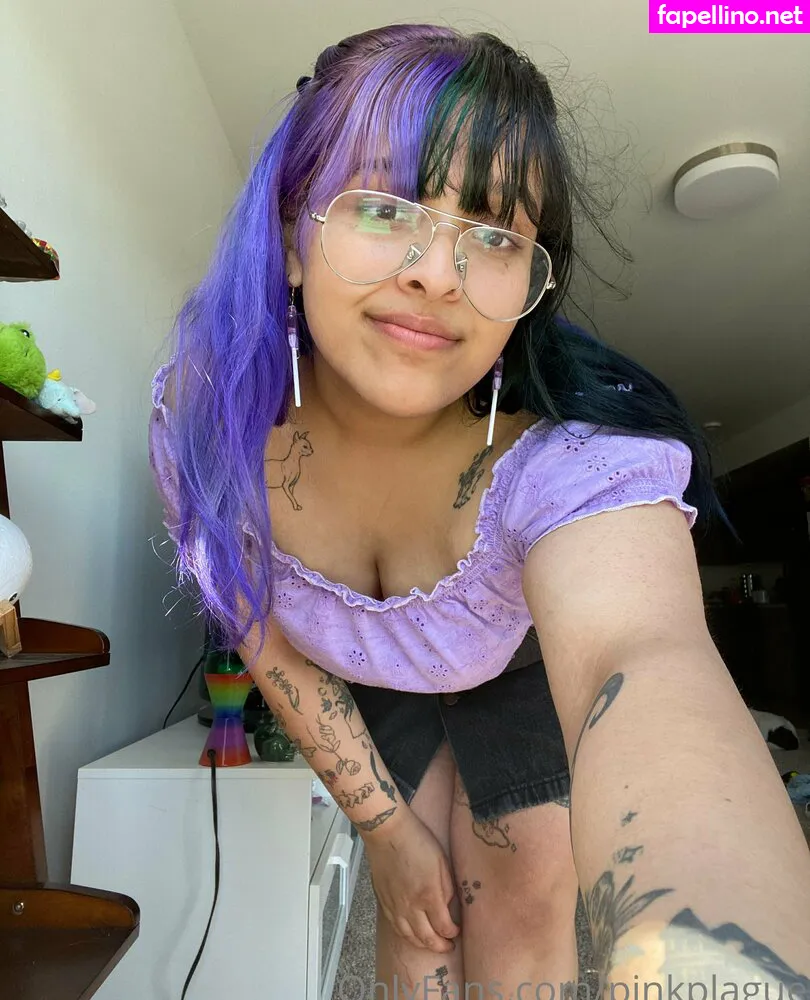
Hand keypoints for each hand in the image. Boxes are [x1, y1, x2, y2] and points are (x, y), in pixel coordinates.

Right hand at [361, 809, 459, 952]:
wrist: (388, 832)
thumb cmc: (418, 842)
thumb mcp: (442, 862)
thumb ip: (447, 888)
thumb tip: (449, 907)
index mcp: (429, 896)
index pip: (444, 927)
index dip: (453, 933)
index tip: (457, 931)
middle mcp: (410, 906)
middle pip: (426, 938)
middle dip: (440, 946)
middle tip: (448, 946)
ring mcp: (395, 906)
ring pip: (409, 937)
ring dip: (423, 944)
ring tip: (432, 943)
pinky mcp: (383, 901)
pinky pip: (395, 927)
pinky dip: (406, 935)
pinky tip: (412, 933)